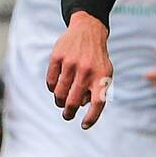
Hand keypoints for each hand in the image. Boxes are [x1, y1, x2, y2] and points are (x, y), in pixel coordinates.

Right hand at [46, 13, 112, 128]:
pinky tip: (56, 86)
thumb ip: (97, 90)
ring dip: (59, 101)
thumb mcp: (104, 73)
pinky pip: (50, 82)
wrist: (88, 31)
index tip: (84, 125)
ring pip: (60, 93)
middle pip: (74, 102)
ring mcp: (71, 63)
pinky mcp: (57, 57)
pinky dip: (52, 88)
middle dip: (68, 113)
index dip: (92, 117)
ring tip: (61, 101)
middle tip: (67, 115)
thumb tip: (80, 105)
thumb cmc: (97, 59)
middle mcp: (87, 71)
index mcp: (101, 76)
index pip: (98, 102)